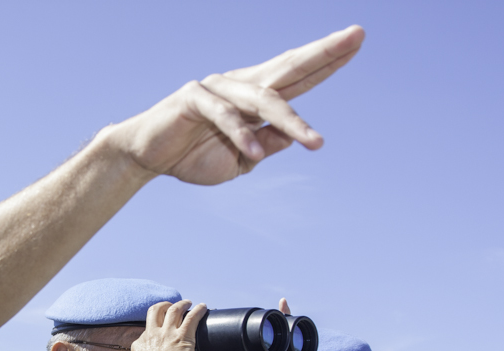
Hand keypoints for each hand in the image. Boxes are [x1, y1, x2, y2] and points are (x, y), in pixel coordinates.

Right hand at [106, 26, 364, 184]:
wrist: (147, 158)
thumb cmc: (193, 157)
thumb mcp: (240, 161)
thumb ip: (266, 146)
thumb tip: (291, 137)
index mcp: (254, 97)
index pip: (298, 77)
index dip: (327, 61)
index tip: (356, 43)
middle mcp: (240, 85)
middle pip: (289, 66)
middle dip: (323, 53)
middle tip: (356, 35)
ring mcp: (218, 88)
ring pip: (264, 100)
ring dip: (292, 122)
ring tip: (316, 144)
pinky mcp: (194, 98)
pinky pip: (225, 118)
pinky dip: (242, 136)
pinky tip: (256, 153)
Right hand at [128, 300, 207, 350]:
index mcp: (141, 343)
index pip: (148, 328)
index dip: (156, 325)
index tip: (161, 326)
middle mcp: (153, 334)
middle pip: (156, 310)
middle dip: (164, 305)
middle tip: (171, 306)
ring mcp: (168, 334)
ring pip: (174, 309)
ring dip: (181, 304)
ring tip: (188, 303)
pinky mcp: (183, 337)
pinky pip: (192, 318)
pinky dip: (198, 310)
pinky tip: (203, 308)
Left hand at [222, 298, 311, 350]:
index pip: (247, 338)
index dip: (242, 328)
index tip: (233, 317)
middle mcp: (267, 348)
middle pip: (262, 329)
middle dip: (260, 317)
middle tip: (254, 308)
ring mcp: (280, 347)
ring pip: (276, 326)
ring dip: (274, 313)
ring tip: (272, 305)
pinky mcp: (292, 347)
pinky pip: (290, 328)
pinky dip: (288, 314)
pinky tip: (283, 304)